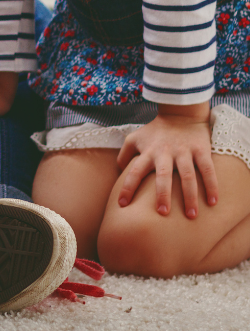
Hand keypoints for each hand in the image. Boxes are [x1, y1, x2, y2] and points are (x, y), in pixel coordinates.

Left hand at [116, 103, 216, 217]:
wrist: (180, 114)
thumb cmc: (155, 132)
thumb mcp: (134, 138)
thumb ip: (124, 155)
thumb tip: (117, 173)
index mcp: (147, 152)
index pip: (134, 171)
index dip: (127, 187)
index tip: (122, 205)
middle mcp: (164, 153)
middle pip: (162, 175)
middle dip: (162, 194)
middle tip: (162, 213)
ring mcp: (183, 151)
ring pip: (187, 175)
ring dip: (189, 196)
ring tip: (191, 215)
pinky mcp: (200, 149)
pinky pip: (207, 169)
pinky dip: (211, 185)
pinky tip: (213, 202)